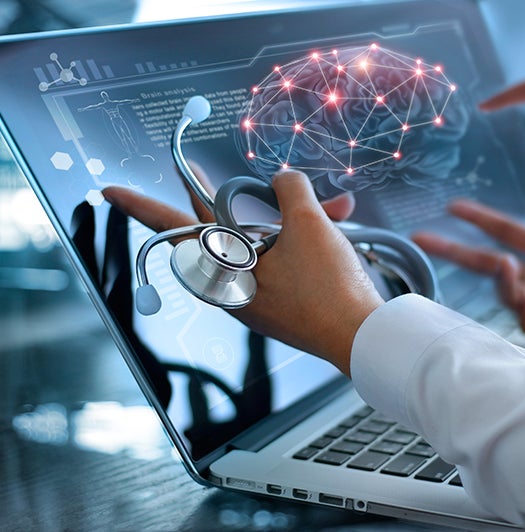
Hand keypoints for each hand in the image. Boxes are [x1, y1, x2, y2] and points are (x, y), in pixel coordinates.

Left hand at [103, 170, 383, 374]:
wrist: (361, 335)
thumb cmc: (327, 286)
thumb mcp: (309, 223)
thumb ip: (289, 188)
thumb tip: (283, 182)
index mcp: (226, 268)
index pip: (174, 227)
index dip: (141, 204)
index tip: (109, 190)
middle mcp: (235, 284)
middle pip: (226, 226)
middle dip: (247, 196)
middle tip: (199, 170)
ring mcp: (259, 295)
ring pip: (266, 240)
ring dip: (298, 217)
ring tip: (336, 207)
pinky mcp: (283, 301)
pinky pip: (285, 259)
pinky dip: (307, 241)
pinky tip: (339, 224)